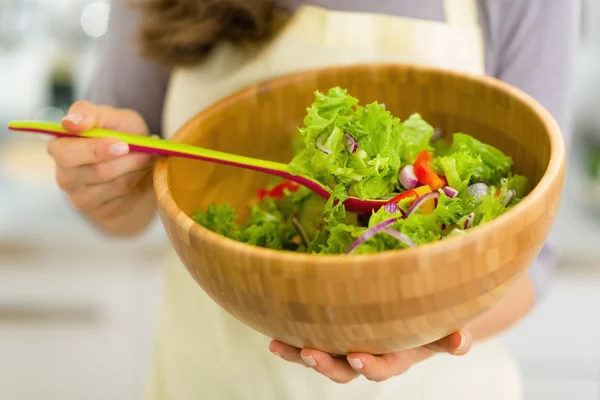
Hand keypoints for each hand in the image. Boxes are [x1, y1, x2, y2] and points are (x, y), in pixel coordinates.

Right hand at [47, 101, 155, 234]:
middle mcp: (64, 172)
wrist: (140, 171)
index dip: (92, 146)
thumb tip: (73, 122)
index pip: (65, 148)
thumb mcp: (115, 119)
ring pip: (109, 179)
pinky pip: (120, 193)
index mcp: (61, 145)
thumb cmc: (124, 138)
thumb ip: (94, 114)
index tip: (121, 142)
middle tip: (137, 147)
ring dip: (134, 164)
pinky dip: (137, 178)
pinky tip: (143, 171)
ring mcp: (78, 195)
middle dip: (115, 155)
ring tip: (147, 154)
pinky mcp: (97, 210)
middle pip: (89, 168)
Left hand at [268, 330, 471, 383]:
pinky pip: (311, 342)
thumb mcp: (442, 332)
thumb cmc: (429, 326)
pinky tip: (273, 336)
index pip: (381, 367)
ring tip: (279, 346)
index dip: (370, 366)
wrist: (414, 321)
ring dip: (300, 354)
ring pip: (322, 358)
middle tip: (310, 354)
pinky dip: (291, 341)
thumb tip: (461, 341)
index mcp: (393, 359)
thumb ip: (450, 339)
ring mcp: (347, 349)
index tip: (358, 357)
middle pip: (344, 370)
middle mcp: (367, 358)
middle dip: (327, 365)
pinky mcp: (332, 338)